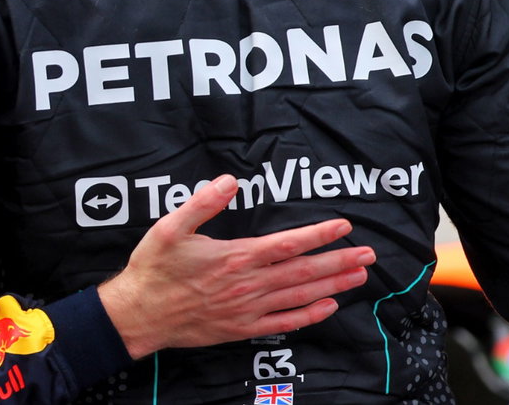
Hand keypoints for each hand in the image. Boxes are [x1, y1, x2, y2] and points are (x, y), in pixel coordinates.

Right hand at [97, 175, 373, 358]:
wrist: (140, 314)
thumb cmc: (154, 269)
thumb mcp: (170, 227)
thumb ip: (203, 203)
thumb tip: (230, 180)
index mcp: (235, 257)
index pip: (288, 244)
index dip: (319, 234)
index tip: (343, 225)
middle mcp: (248, 284)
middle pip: (303, 271)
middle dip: (339, 261)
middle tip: (368, 254)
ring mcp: (248, 309)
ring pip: (300, 295)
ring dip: (333, 285)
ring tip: (358, 276)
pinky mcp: (242, 327)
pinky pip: (285, 322)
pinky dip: (310, 315)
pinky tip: (328, 307)